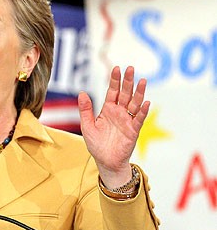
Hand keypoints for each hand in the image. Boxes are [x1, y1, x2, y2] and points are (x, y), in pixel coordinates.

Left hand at [78, 66, 148, 187]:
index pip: (113, 92)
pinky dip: (143, 111)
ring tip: (143, 80)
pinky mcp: (133, 130)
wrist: (105, 161)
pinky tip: (146, 102)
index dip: (114, 81)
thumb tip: (81, 93)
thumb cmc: (96, 144)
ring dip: (139, 93)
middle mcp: (119, 112)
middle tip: (130, 68)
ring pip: (135, 103)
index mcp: (108, 110)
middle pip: (125, 94)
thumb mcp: (87, 125)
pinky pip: (139, 119)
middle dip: (128, 81)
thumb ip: (85, 110)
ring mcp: (127, 120)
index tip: (116, 68)